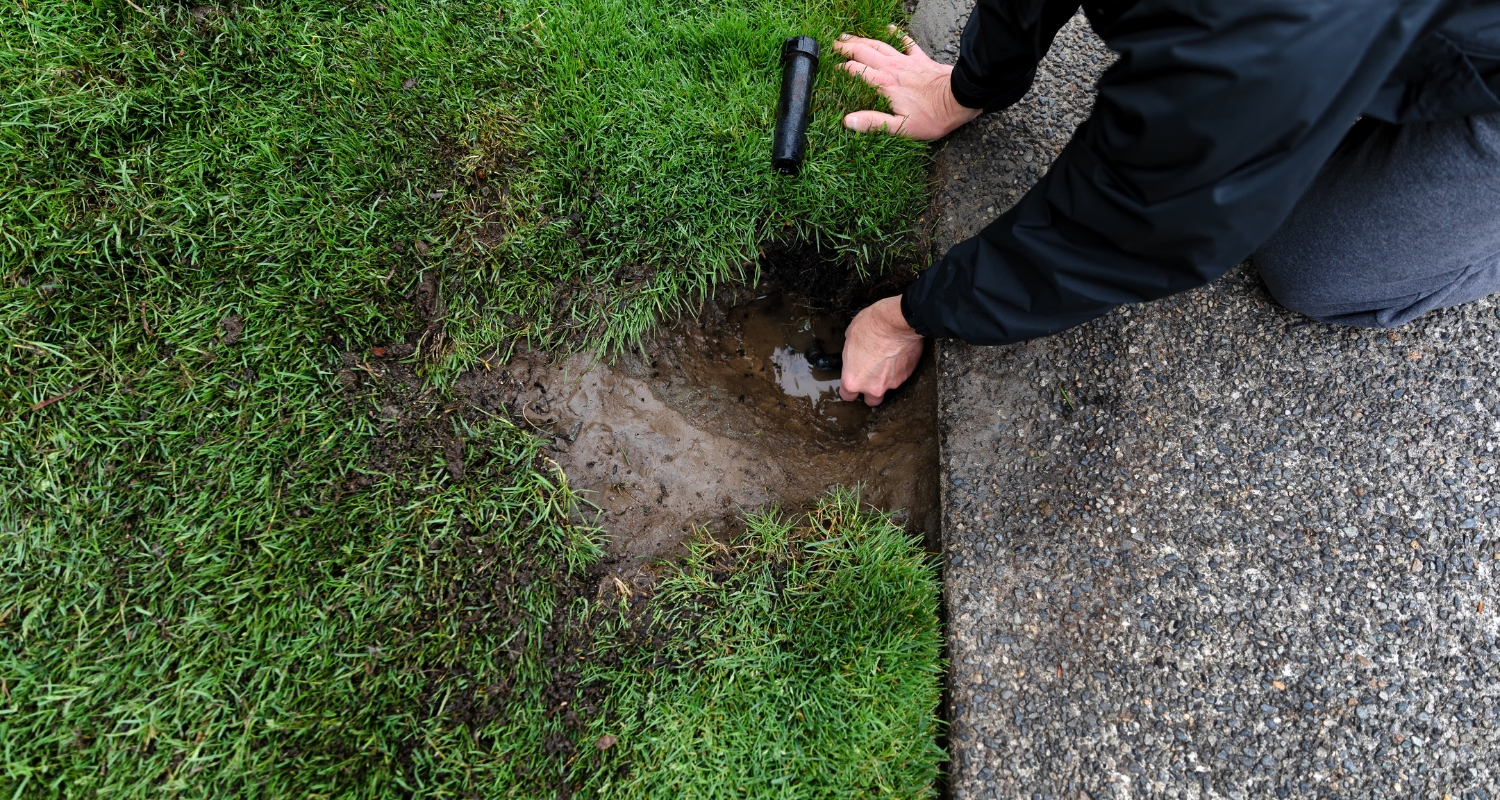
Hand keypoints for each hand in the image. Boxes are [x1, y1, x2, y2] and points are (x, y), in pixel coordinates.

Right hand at [834, 27, 981, 140]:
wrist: (960, 98)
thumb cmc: (933, 116)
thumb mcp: (901, 128)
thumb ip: (873, 123)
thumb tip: (848, 121)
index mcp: (884, 85)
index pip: (856, 72)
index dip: (842, 70)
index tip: (832, 70)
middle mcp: (892, 68)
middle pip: (864, 53)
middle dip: (847, 48)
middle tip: (834, 46)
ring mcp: (906, 61)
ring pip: (879, 45)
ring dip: (863, 40)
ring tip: (849, 36)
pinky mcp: (920, 58)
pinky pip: (906, 42)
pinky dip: (896, 34)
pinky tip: (890, 29)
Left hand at [839, 296, 924, 405]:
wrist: (897, 322)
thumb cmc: (871, 326)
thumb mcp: (850, 337)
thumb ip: (851, 354)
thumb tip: (855, 353)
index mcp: (853, 379)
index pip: (847, 396)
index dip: (849, 390)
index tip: (852, 383)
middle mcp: (873, 386)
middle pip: (871, 400)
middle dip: (870, 391)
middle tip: (871, 377)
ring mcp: (892, 383)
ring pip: (888, 388)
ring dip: (886, 379)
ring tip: (887, 360)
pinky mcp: (907, 375)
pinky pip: (901, 376)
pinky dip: (899, 369)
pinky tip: (897, 355)